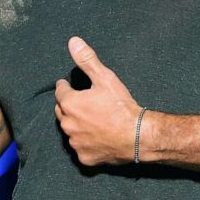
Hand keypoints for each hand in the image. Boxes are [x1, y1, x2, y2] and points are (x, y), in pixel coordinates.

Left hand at [54, 36, 141, 165]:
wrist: (139, 136)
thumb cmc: (122, 106)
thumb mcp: (105, 78)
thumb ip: (87, 60)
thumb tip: (73, 41)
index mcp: (70, 103)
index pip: (60, 91)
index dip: (65, 87)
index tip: (68, 85)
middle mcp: (67, 124)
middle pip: (62, 111)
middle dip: (69, 105)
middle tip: (82, 102)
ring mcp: (75, 143)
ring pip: (70, 130)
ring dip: (76, 125)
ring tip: (91, 120)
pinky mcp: (84, 157)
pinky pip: (81, 148)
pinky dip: (86, 143)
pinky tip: (97, 138)